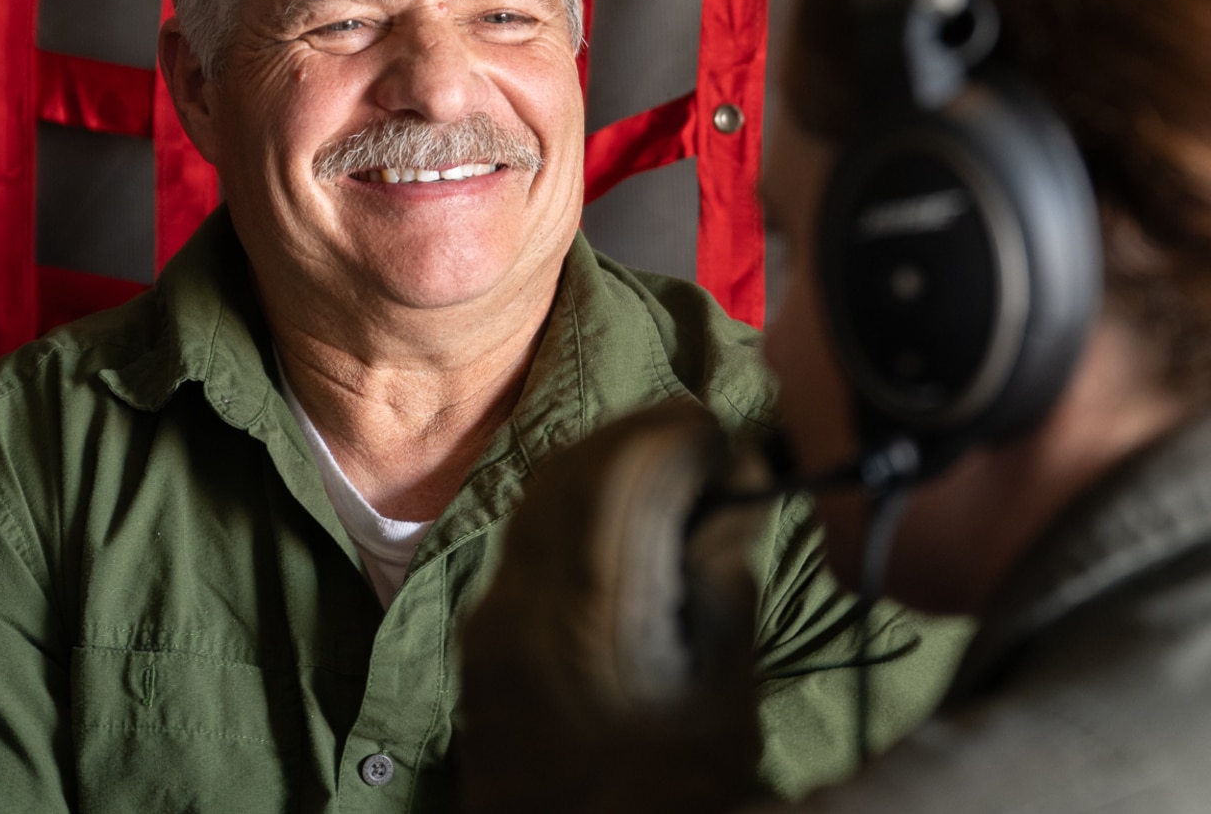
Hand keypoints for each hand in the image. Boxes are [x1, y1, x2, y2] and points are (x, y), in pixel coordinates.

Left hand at [460, 399, 766, 813]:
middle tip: (706, 448)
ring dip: (607, 462)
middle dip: (646, 434)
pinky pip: (523, 537)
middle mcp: (528, 600)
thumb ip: (725, 589)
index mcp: (597, 614)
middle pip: (575, 462)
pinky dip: (575, 505)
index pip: (626, 465)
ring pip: (540, 490)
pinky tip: (622, 534)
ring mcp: (492, 619)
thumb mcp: (725, 705)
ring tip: (670, 481)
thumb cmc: (663, 800)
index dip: (682, 434)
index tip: (729, 445)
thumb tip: (730, 498)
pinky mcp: (479, 639)